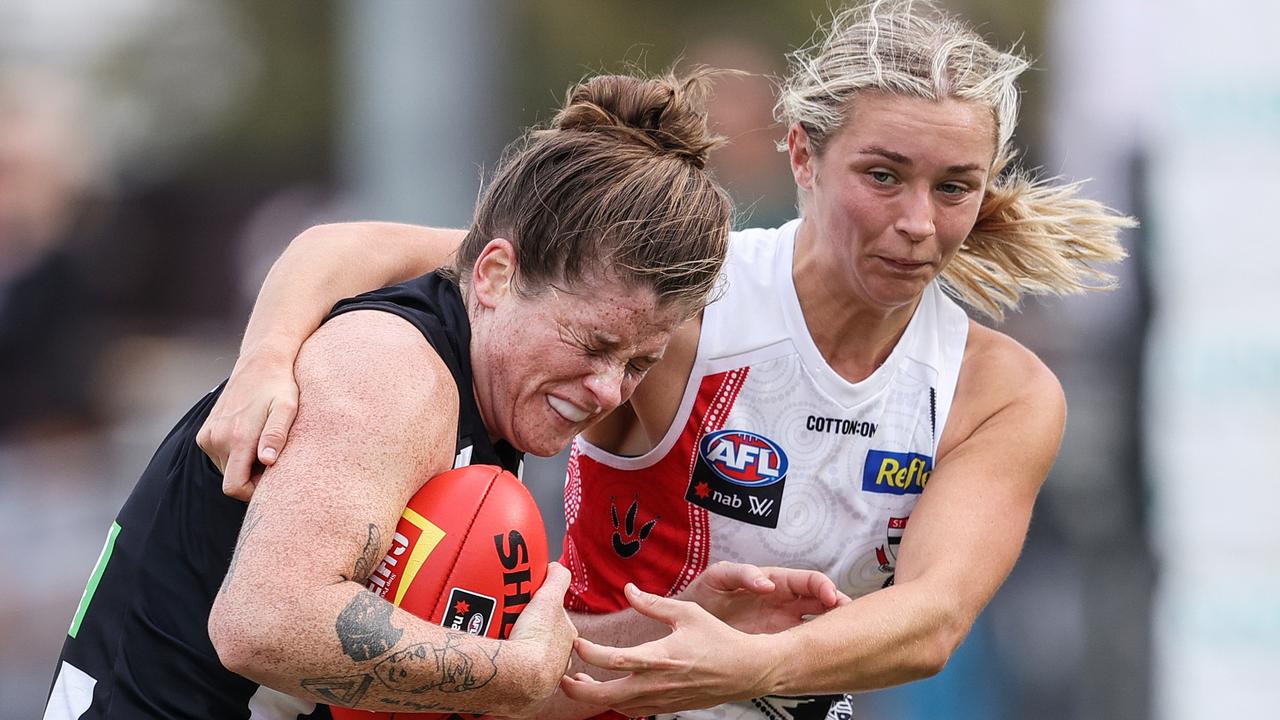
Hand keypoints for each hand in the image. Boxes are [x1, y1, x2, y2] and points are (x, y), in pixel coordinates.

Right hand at [196, 353, 298, 500]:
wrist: (259, 363)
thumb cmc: (279, 387)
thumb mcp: (286, 409)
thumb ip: (276, 435)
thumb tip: (268, 461)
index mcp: (237, 437)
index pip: (234, 487)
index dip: (253, 493)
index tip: (271, 481)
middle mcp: (217, 439)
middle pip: (231, 480)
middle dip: (252, 477)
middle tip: (272, 456)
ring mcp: (208, 435)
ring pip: (226, 469)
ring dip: (244, 465)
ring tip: (262, 442)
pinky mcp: (204, 432)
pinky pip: (219, 456)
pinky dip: (234, 454)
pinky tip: (250, 436)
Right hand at [505, 563, 578, 712]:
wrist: (516, 678)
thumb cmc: (535, 639)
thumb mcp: (548, 598)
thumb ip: (556, 579)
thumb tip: (555, 567)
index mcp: (566, 641)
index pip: (557, 624)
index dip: (543, 615)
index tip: (527, 610)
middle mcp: (557, 665)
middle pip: (541, 644)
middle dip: (526, 635)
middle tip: (506, 625)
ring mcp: (540, 683)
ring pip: (526, 664)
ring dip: (514, 655)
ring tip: (494, 643)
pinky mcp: (521, 699)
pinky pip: (511, 682)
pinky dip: (502, 673)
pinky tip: (491, 663)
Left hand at [561, 583, 781, 715]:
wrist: (746, 671)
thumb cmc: (719, 640)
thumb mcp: (687, 613)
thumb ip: (654, 604)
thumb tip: (629, 590)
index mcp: (660, 657)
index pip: (613, 660)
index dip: (588, 653)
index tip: (575, 642)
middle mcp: (657, 683)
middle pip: (606, 695)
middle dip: (578, 690)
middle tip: (562, 677)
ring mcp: (662, 699)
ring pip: (618, 707)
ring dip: (596, 697)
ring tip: (581, 682)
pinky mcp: (668, 707)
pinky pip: (635, 711)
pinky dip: (617, 703)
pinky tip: (612, 689)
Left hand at [679, 561, 850, 633]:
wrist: (683, 625)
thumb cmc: (702, 595)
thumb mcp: (718, 577)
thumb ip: (742, 574)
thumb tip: (766, 583)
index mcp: (773, 582)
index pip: (808, 580)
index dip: (822, 586)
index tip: (830, 597)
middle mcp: (782, 603)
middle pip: (821, 603)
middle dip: (838, 608)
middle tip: (849, 618)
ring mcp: (781, 626)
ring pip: (815, 626)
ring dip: (830, 629)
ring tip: (843, 638)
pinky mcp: (774, 646)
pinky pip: (799, 647)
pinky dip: (813, 650)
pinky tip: (822, 657)